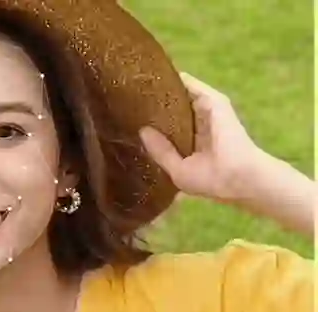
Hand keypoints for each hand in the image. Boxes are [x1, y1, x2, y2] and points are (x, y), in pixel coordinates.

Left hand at [139, 72, 264, 202]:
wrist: (236, 177)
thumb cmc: (209, 180)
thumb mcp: (177, 169)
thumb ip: (160, 150)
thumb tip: (142, 131)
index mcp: (194, 142)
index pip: (171, 125)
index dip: (154, 119)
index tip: (132, 112)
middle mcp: (201, 124)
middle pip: (175, 107)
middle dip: (157, 101)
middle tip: (132, 93)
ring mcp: (208, 112)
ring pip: (183, 94)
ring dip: (166, 87)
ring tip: (141, 80)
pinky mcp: (214, 102)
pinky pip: (193, 86)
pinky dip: (178, 81)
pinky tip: (158, 75)